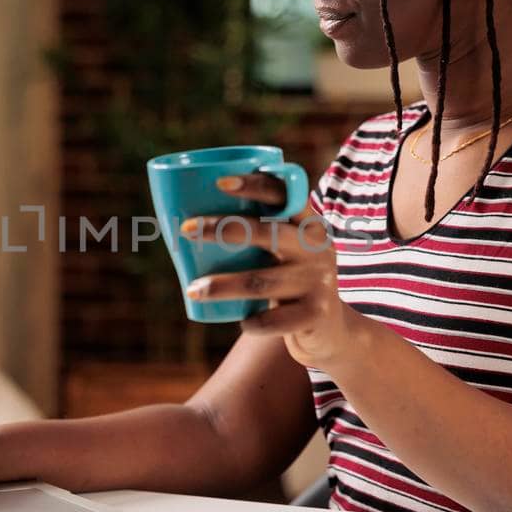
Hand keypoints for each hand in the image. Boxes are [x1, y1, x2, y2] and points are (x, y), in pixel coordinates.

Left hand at [182, 173, 368, 369]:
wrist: (329, 328)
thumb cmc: (286, 279)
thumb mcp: (282, 251)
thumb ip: (254, 234)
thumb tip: (182, 222)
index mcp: (307, 223)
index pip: (284, 195)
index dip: (255, 185)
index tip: (220, 183)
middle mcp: (317, 247)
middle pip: (266, 233)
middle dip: (222, 228)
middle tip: (185, 230)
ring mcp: (319, 280)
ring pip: (261, 281)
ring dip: (222, 285)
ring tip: (192, 289)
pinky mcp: (316, 313)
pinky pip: (275, 320)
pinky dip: (253, 322)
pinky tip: (242, 321)